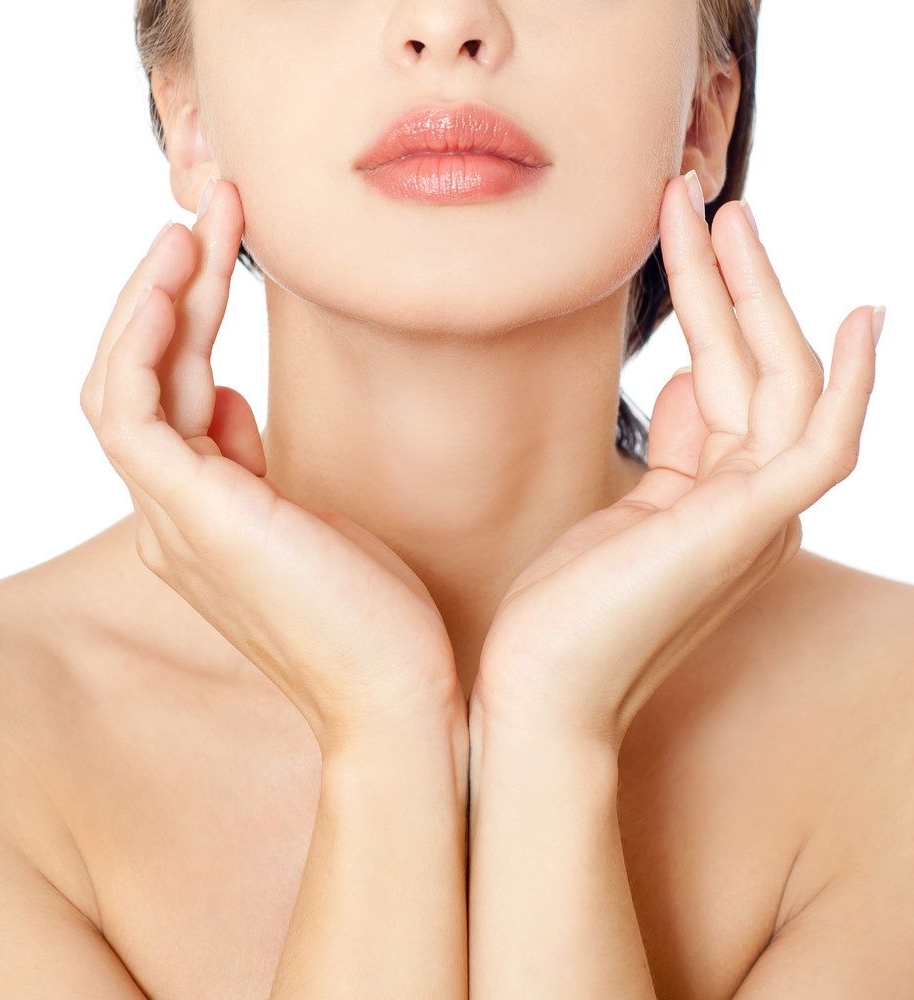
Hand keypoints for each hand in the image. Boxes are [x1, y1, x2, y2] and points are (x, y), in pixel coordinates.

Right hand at [79, 179, 464, 751]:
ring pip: (128, 384)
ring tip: (194, 222)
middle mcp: (172, 517)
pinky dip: (141, 340)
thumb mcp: (313, 521)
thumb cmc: (375, 616)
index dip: (186, 324)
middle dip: (171, 290)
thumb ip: (255, 465)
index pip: (169, 401)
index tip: (223, 263)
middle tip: (210, 210)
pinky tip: (175, 279)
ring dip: (154, 296)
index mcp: (202, 517)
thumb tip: (228, 401)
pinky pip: (131, 410)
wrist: (401, 695)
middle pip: (144, 379)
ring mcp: (174, 520)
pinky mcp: (193, 516)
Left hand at [470, 172, 880, 750]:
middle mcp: (751, 505)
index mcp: (719, 499)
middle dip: (731, 281)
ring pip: (779, 380)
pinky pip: (821, 440)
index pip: (733, 386)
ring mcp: (756, 516)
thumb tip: (689, 377)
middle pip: (756, 368)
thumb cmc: (566, 606)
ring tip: (725, 210)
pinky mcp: (751, 524)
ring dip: (757, 291)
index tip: (689, 251)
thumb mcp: (625, 506)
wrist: (538, 686)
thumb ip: (673, 443)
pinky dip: (849, 382)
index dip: (714, 310)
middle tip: (702, 201)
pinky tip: (861, 316)